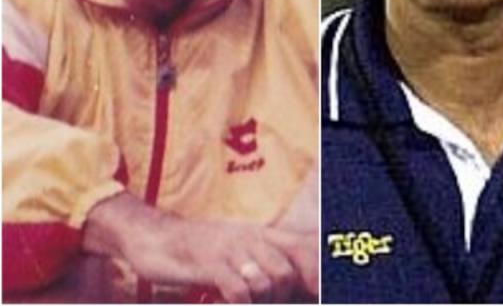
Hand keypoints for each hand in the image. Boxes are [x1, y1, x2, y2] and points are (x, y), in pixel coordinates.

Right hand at [83, 192, 309, 301]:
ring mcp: (230, 250)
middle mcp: (251, 239)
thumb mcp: (235, 249)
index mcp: (262, 236)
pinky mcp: (209, 263)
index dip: (316, 275)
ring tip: (242, 305)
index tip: (318, 294)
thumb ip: (260, 262)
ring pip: (267, 282)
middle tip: (261, 304)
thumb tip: (284, 284)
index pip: (304, 249)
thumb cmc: (197, 249)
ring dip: (259, 304)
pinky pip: (238, 291)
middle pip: (287, 273)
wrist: (153, 235)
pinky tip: (224, 305)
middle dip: (280, 299)